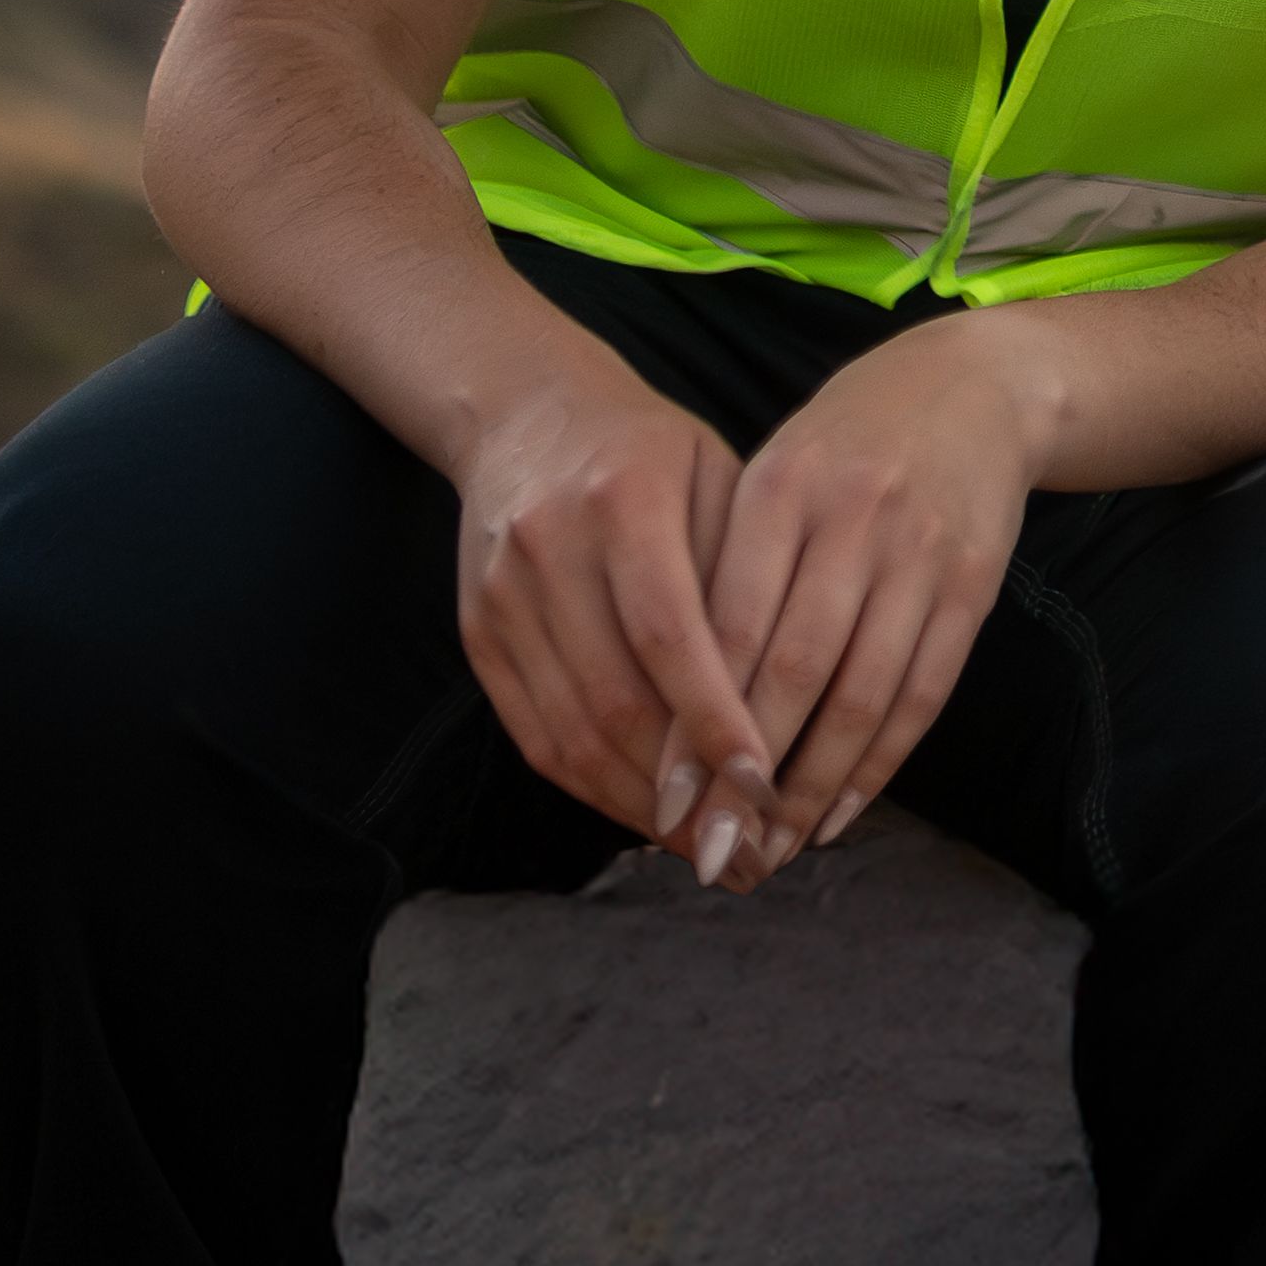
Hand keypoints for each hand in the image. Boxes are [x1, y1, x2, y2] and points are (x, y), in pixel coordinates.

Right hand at [449, 361, 768, 866]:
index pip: (670, 634)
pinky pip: (534, 734)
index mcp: (625, 499)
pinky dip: (591, 786)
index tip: (766, 785)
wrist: (528, 415)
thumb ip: (745, 579)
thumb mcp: (719, 479)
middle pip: (616, 699)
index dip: (714, 720)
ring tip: (706, 850)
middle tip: (747, 847)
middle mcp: (551, 549)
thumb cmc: (656, 453)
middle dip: (683, 789)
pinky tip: (645, 815)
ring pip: (571, 730)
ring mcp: (502, 597)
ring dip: (639, 805)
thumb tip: (789, 705)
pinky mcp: (477, 635)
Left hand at [687, 313, 1053, 884]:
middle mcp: (852, 518)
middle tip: (713, 853)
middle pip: (796, 670)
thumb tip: (671, 711)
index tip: (667, 803)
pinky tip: (839, 813)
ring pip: (863, 692)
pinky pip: (924, 691)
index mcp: (782, 487)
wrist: (974, 387)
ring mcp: (921, 550)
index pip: (729, 626)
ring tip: (773, 849)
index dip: (696, 724)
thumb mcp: (772, 475)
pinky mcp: (974, 582)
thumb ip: (725, 571)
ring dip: (815, 785)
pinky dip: (881, 762)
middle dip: (750, 775)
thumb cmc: (844, 443)